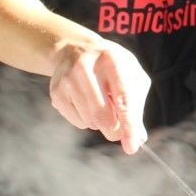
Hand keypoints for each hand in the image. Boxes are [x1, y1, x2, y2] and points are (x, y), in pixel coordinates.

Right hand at [47, 38, 149, 153]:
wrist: (76, 49)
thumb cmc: (113, 66)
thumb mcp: (131, 76)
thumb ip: (137, 106)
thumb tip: (139, 138)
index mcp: (111, 60)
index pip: (123, 99)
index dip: (129, 126)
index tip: (132, 146)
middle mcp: (85, 68)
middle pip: (102, 116)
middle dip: (114, 131)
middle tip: (120, 133)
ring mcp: (67, 80)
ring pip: (90, 121)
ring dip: (101, 122)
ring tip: (102, 103)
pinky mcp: (56, 92)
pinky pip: (77, 122)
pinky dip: (87, 120)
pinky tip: (87, 103)